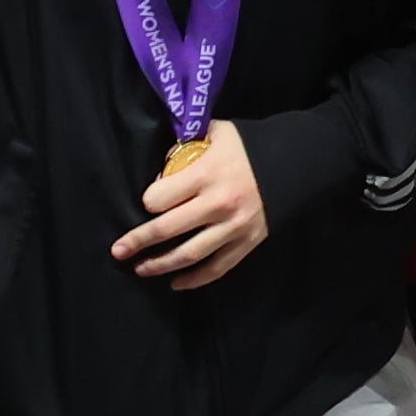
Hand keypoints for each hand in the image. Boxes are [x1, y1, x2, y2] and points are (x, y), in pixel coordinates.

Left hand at [114, 123, 272, 287]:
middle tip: (118, 251)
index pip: (160, 198)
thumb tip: (162, 165)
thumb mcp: (216, 132)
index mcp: (207, 174)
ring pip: (189, 254)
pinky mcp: (248, 242)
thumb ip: (187, 145)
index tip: (147, 201)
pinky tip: (176, 283)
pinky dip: (196, 279)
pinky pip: (218, 267)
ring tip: (140, 269)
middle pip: (167, 229)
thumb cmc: (250, 146)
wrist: (297, 164)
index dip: (148, 201)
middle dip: (138, 241)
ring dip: (160, 265)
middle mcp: (218, 203)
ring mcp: (234, 226)